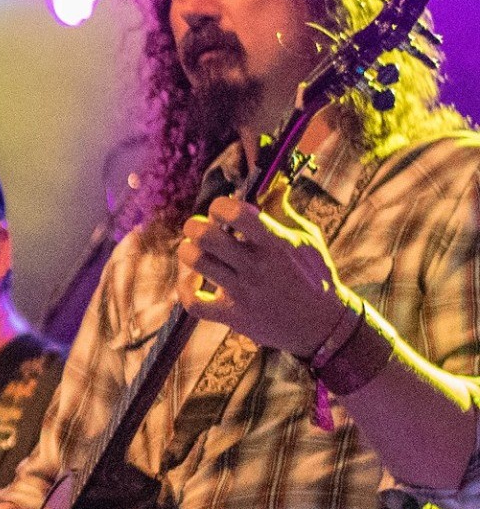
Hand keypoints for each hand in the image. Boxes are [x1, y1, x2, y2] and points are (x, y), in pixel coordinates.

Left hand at [175, 185, 349, 355]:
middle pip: (207, 236)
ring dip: (188, 251)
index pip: (237, 213)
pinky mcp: (233, 317)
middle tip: (201, 229)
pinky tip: (192, 279)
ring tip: (195, 250)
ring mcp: (243, 293)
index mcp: (276, 243)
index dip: (220, 206)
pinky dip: (185, 289)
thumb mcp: (307, 238)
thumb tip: (273, 182)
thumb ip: (283, 211)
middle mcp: (256, 267)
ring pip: (197, 263)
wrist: (324, 326)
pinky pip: (193, 302)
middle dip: (195, 226)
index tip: (222, 211)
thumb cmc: (316, 276)